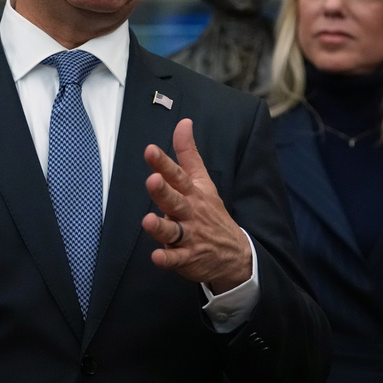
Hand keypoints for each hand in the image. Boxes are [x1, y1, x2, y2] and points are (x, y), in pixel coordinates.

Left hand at [142, 118, 251, 293]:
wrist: (234, 253)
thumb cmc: (211, 213)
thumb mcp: (203, 182)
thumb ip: (189, 154)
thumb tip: (183, 122)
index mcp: (193, 193)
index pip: (178, 175)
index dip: (163, 163)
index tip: (150, 150)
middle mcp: (190, 213)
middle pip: (175, 201)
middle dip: (163, 192)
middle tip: (152, 181)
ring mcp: (189, 236)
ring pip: (173, 231)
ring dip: (161, 227)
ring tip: (148, 221)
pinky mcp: (187, 258)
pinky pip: (176, 260)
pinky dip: (167, 259)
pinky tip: (156, 257)